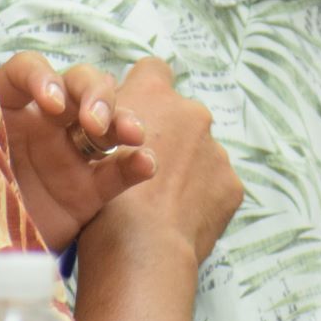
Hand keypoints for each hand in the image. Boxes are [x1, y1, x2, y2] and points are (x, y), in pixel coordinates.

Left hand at [0, 52, 156, 251]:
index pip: (26, 70)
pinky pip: (118, 171)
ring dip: (123, 118)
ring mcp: (68, 155)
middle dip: (95, 94)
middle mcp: (41, 124)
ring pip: (107, 121)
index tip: (50, 103)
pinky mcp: (88, 191)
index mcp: (3, 109)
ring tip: (134, 135)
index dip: (42, 76)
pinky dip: (137, 164)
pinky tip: (147, 164)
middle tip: (96, 123)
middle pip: (79, 85)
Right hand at [81, 58, 241, 263]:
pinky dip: (201, 197)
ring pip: (201, 152)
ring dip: (187, 168)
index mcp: (153, 93)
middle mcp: (191, 112)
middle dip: (169, 135)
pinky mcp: (231, 184)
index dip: (145, 88)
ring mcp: (216, 149)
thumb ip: (110, 121)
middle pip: (181, 114)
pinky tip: (179, 218)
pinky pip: (216, 184)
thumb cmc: (103, 196)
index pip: (152, 69)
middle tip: (144, 169)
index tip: (135, 114)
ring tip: (161, 201)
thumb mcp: (88, 145)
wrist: (141, 252)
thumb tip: (118, 121)